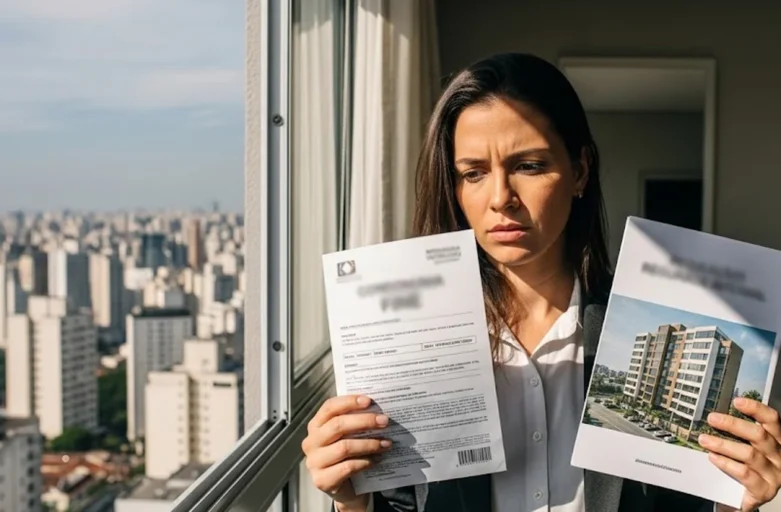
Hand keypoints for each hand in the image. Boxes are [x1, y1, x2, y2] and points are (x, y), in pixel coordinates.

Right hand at [301, 395, 391, 510]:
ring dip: (369, 444)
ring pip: (344, 447)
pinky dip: (365, 462)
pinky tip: (377, 459)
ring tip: (386, 443)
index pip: (329, 407)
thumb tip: (377, 409)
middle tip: (384, 421)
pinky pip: (347, 467)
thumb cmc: (349, 456)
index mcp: (316, 426)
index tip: (369, 401)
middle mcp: (311, 442)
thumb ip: (356, 422)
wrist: (347, 489)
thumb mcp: (349, 436)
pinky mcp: (322, 480)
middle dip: (364, 421)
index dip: (349, 402)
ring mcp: (314, 462)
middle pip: (337, 426)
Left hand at [698, 397, 780, 511]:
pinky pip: (745, 473)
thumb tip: (715, 415)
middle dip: (733, 424)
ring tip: (704, 439)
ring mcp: (774, 474)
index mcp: (777, 441)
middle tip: (711, 418)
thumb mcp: (744, 447)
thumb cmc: (744, 466)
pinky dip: (726, 463)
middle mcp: (779, 456)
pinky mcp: (765, 490)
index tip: (737, 401)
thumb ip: (737, 433)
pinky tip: (713, 457)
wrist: (741, 498)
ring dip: (723, 444)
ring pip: (749, 454)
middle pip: (759, 435)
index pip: (773, 420)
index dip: (756, 409)